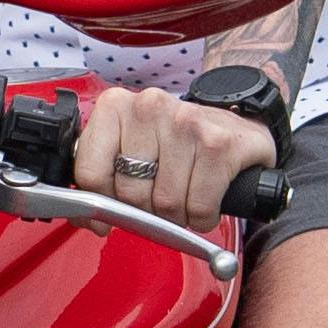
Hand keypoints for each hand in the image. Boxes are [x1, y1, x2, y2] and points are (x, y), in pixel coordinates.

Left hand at [74, 82, 276, 222]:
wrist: (237, 127)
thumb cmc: (178, 144)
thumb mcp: (131, 148)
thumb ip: (100, 178)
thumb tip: (90, 221)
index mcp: (116, 106)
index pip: (90, 173)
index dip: (103, 203)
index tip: (118, 206)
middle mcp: (149, 107)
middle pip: (128, 194)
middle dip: (146, 210)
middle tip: (162, 194)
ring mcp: (186, 123)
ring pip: (165, 205)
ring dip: (177, 216)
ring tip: (186, 194)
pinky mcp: (219, 145)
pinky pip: (199, 208)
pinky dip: (203, 217)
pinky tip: (206, 198)